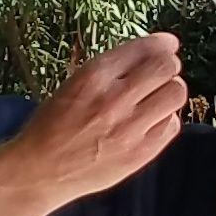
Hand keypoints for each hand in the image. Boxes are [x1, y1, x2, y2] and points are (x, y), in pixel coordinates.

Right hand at [1, 33, 189, 208]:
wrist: (40, 170)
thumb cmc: (53, 124)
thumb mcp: (73, 84)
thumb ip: (112, 69)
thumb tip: (156, 47)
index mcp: (93, 76)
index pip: (145, 48)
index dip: (161, 44)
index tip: (167, 45)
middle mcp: (114, 99)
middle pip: (166, 67)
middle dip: (168, 65)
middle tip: (163, 71)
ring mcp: (129, 128)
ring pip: (175, 94)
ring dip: (170, 90)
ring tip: (158, 97)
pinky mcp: (139, 153)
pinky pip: (172, 125)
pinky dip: (166, 119)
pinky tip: (151, 122)